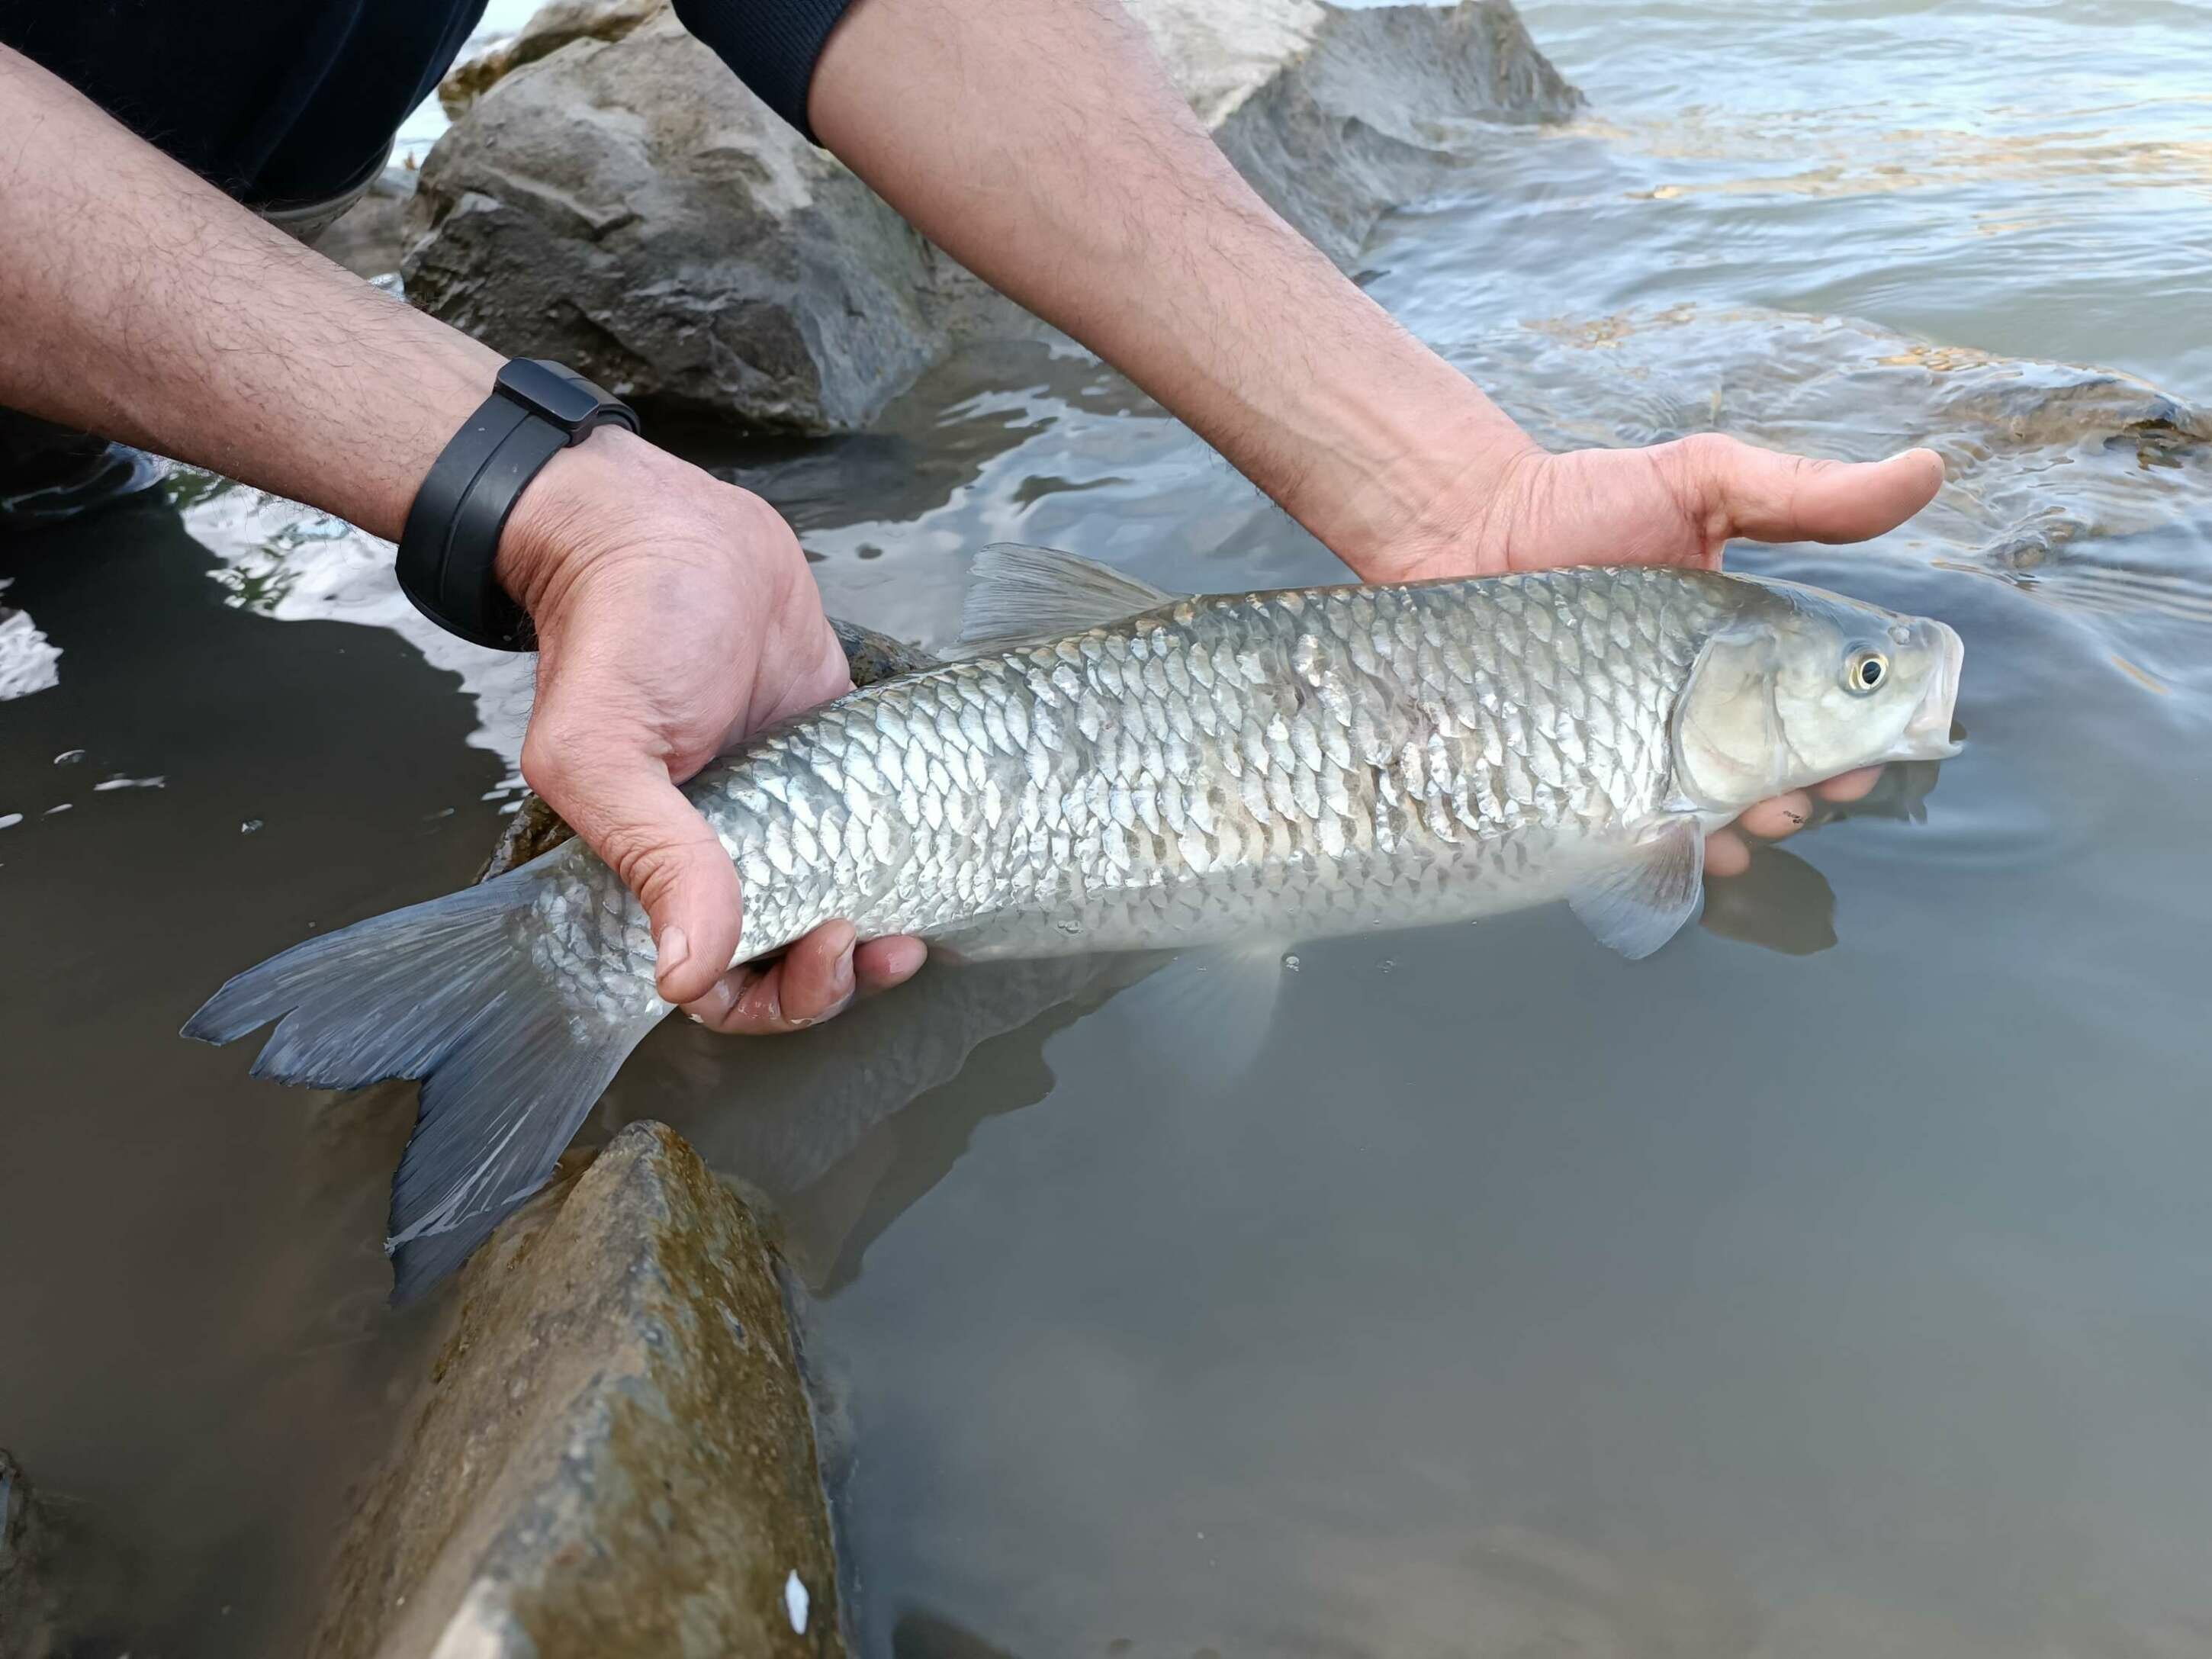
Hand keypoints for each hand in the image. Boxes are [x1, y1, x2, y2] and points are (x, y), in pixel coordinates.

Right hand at [498, 428, 925, 1033]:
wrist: (670, 527)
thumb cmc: (621, 631)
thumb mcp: (607, 750)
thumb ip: (653, 857)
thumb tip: (685, 974)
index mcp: (654, 868)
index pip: (714, 982)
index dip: (770, 997)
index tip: (820, 949)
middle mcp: (724, 853)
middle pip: (786, 961)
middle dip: (835, 978)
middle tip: (876, 944)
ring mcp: (791, 810)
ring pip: (841, 909)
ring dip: (878, 939)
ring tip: (914, 930)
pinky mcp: (841, 764)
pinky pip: (880, 834)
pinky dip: (910, 862)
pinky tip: (940, 863)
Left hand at [1369, 433, 1945, 872]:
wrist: (1458, 529)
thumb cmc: (1578, 500)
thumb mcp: (1699, 481)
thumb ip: (1804, 494)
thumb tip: (1930, 471)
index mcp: (1742, 647)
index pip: (1823, 706)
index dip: (1858, 739)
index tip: (1868, 757)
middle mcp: (1694, 704)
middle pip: (1776, 771)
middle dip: (1805, 794)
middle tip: (1805, 796)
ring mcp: (1632, 743)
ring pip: (1712, 810)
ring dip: (1746, 830)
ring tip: (1749, 827)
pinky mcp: (1572, 773)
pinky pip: (1628, 829)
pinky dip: (1663, 851)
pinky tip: (1682, 851)